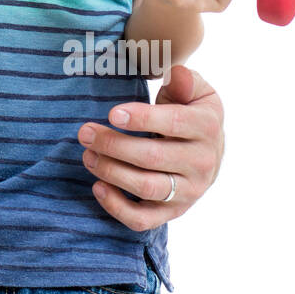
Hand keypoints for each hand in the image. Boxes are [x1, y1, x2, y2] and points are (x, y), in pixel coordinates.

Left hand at [77, 65, 223, 230]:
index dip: (142, 119)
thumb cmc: (190, 111)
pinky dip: (118, 208)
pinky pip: (144, 220)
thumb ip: (185, 80)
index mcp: (207, 127)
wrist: (209, 151)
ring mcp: (189, 192)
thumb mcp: (195, 90)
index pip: (174, 124)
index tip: (112, 113)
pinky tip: (97, 187)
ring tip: (87, 155)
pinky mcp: (173, 212)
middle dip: (113, 145)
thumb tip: (176, 73)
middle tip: (85, 132)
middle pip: (153, 157)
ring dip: (111, 172)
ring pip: (147, 188)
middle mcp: (202, 163)